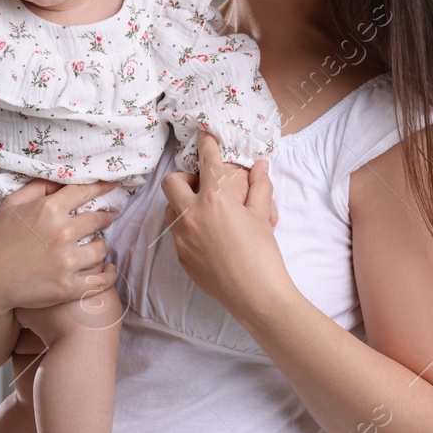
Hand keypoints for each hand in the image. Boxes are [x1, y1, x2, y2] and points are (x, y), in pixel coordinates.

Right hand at [0, 179, 119, 317]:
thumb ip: (37, 188)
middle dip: (105, 217)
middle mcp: (62, 233)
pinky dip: (108, 274)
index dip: (102, 186)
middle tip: (106, 217)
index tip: (113, 185)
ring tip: (95, 246)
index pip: (85, 192)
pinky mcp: (68, 287)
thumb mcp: (10, 205)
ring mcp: (67, 262)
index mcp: (49, 210)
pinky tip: (108, 270)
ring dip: (100, 245)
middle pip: (98, 219)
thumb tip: (60, 181)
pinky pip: (101, 280)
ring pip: (101, 248)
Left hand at [161, 133, 292, 320]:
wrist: (256, 296)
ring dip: (182, 204)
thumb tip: (261, 166)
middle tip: (203, 186)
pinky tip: (209, 238)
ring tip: (206, 212)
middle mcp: (190, 215)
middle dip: (183, 178)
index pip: (206, 163)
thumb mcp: (262, 217)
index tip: (205, 137)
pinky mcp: (181, 257)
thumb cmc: (263, 253)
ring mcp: (181, 238)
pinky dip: (188, 229)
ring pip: (169, 210)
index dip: (206, 145)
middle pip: (170, 183)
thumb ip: (260, 188)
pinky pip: (177, 234)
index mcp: (213, 200)